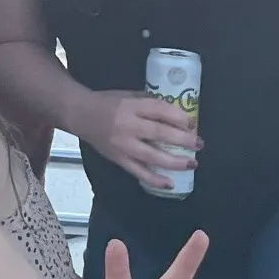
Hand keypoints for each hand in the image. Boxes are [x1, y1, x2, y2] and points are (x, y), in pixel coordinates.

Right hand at [80, 90, 199, 191]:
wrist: (80, 114)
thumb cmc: (107, 102)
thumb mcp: (128, 95)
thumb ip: (149, 103)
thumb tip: (176, 114)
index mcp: (131, 106)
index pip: (159, 111)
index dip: (179, 118)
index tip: (192, 124)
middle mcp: (127, 126)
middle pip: (160, 134)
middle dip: (183, 140)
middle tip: (199, 144)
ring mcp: (123, 145)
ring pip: (152, 156)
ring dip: (175, 162)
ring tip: (192, 164)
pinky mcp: (118, 159)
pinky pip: (138, 172)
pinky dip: (154, 179)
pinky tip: (170, 183)